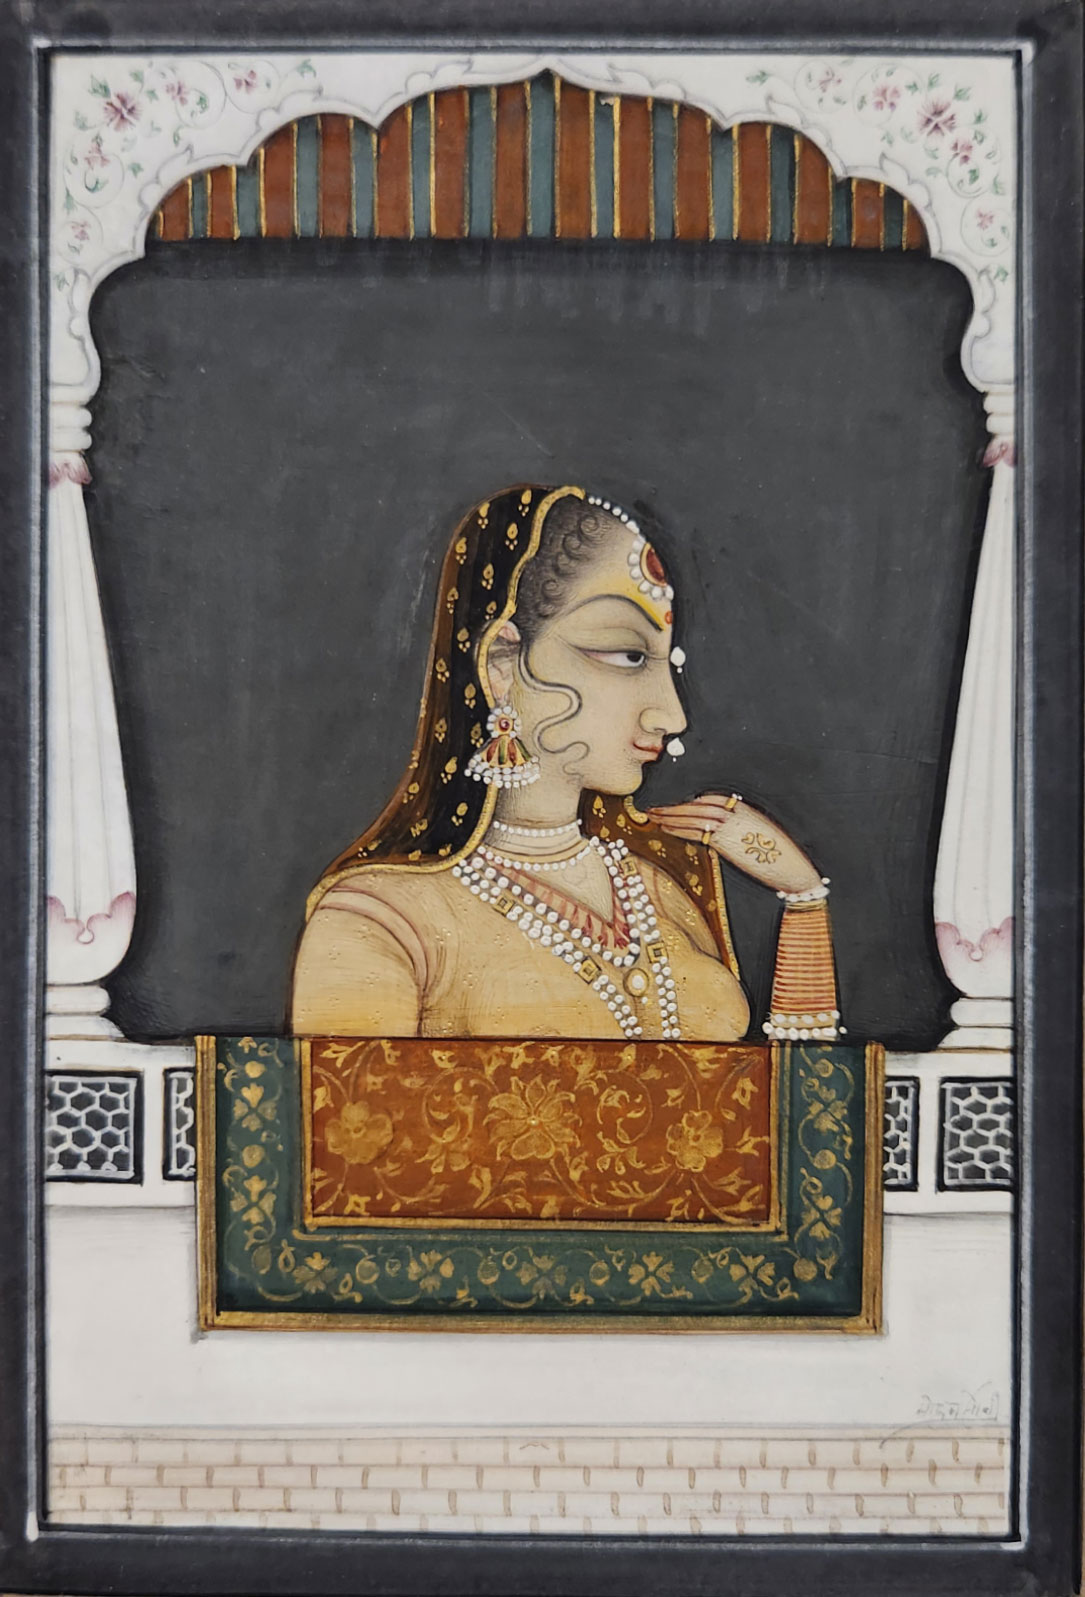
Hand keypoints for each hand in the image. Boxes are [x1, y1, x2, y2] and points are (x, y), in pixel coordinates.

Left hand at [644, 793, 823, 895]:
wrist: (794, 869)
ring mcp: (731, 826)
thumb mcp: (760, 831)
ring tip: (653, 814)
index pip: (709, 797)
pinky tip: (665, 827)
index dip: (688, 797)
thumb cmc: (780, 854)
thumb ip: (740, 824)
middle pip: (697, 804)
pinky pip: (696, 831)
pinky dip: (678, 828)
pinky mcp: (726, 842)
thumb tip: (720, 826)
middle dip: (673, 804)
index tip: (672, 798)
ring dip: (670, 814)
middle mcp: (736, 812)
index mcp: (745, 806)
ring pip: (693, 815)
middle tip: (653, 804)